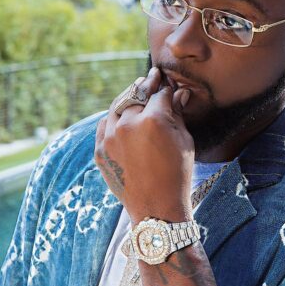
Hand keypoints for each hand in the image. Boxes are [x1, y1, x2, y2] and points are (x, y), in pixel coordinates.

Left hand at [94, 67, 194, 224]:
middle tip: (152, 77)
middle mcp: (128, 124)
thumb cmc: (177, 175)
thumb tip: (179, 93)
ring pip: (118, 105)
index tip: (167, 81)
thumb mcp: (184, 142)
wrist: (156, 208)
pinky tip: (122, 114)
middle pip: (137, 94)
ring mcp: (110, 138)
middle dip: (147, 84)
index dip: (166, 87)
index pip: (160, 94)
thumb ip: (178, 114)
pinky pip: (105, 124)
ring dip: (128, 97)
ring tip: (137, 91)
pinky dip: (114, 117)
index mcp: (154, 120)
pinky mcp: (100, 151)